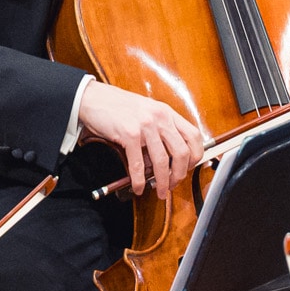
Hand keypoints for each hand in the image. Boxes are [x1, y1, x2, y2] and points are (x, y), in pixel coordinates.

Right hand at [75, 79, 206, 194]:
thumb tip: (167, 159)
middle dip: (180, 174)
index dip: (195, 156)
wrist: (94, 98)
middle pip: (182, 152)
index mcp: (166, 112)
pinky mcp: (129, 134)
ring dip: (162, 182)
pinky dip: (139, 180)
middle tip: (173, 184)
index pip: (194, 135)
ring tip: (159, 192)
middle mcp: (159, 117)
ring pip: (162, 161)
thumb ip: (160, 129)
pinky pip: (139, 164)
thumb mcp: (147, 111)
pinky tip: (138, 187)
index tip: (189, 168)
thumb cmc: (119, 106)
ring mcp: (145, 125)